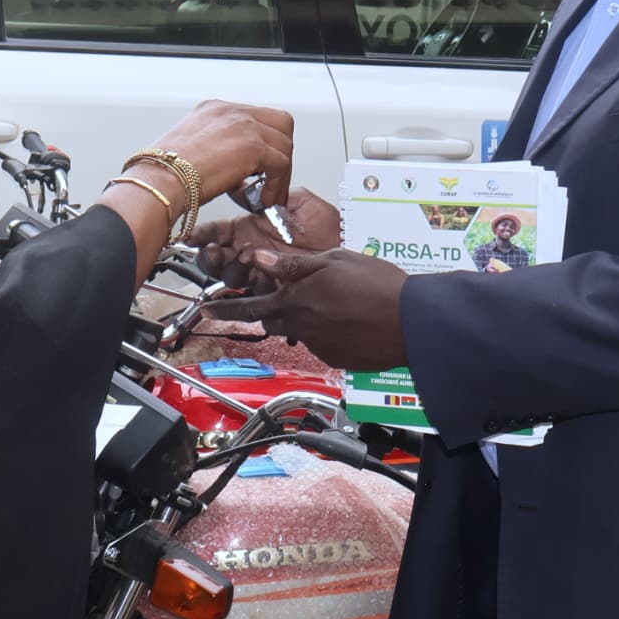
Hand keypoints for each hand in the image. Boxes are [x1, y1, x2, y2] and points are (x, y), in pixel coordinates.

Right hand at [144, 101, 294, 216]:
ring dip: (280, 173)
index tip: (261, 166)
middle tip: (271, 177)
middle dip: (280, 152)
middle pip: (279, 123)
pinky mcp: (252, 146)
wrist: (159, 181)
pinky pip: (281, 164)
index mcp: (214, 110)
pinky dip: (277, 185)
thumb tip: (231, 166)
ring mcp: (243, 125)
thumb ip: (215, 150)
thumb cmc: (164, 175)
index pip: (256, 117)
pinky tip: (265, 199)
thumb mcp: (191, 151)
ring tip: (267, 193)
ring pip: (284, 144)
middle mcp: (230, 112)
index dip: (264, 143)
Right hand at [189, 188, 339, 285]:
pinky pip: (252, 294)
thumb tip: (256, 188)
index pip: (217, 231)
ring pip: (230, 277)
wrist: (348, 256)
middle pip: (215, 259)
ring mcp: (259, 272)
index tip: (193, 237)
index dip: (203, 234)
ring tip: (243, 259)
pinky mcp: (271, 290)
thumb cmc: (331, 231)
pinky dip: (251, 288)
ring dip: (230, 269)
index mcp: (251, 229)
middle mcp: (250, 252)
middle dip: (209, 257)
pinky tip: (258, 278)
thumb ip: (279, 194)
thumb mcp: (304, 203)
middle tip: (213, 253)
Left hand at [204, 249, 408, 368]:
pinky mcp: (337, 359)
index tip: (205, 310)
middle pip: (271, 320)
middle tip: (270, 301)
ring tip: (331, 304)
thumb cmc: (378, 286)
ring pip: (299, 331)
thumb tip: (259, 258)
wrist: (413, 323)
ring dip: (303, 318)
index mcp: (297, 301)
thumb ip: (294, 263)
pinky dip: (328, 331)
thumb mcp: (334, 261)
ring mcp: (319, 347)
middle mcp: (302, 328)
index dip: (224, 309)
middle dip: (265, 311)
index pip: (249, 307)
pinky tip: (350, 319)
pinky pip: (322, 344)